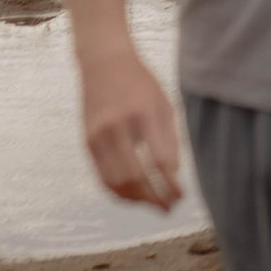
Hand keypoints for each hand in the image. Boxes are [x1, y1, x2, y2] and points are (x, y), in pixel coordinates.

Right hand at [80, 47, 184, 212]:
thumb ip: (169, 139)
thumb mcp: (163, 104)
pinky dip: (118, 191)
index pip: (158, 160)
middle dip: (154, 198)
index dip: (170, 184)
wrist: (104, 63)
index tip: (182, 195)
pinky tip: (134, 196)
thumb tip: (173, 175)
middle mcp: (117, 126)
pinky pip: (102, 176)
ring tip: (154, 204)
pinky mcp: (87, 142)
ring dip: (136, 199)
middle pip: (135, 176)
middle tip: (169, 207)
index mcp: (142, 114)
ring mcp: (98, 135)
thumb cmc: (141, 84)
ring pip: (116, 182)